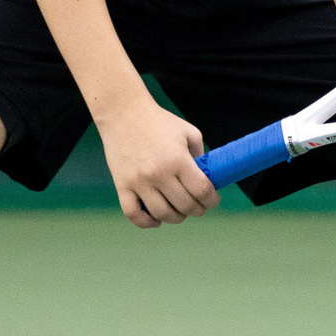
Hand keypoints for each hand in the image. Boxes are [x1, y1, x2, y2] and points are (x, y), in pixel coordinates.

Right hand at [94, 97, 217, 227]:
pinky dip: (147, 223)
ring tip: (180, 212)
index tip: (213, 200)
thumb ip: (200, 155)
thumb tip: (207, 178)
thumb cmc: (159, 121)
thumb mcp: (188, 132)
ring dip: (176, 218)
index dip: (212, 200)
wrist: (123, 113)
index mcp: (178, 159)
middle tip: (199, 207)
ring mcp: (139, 181)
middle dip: (198, 210)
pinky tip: (156, 220)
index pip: (201, 190)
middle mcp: (159, 173)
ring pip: (162, 214)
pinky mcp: (122, 185)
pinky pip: (134, 214)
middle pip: (185, 206)